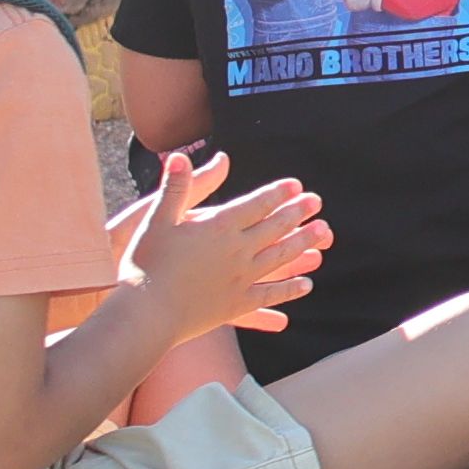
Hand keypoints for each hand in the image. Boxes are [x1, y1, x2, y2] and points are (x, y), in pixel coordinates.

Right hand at [126, 149, 323, 340]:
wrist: (145, 312)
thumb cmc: (144, 264)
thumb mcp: (155, 220)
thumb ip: (174, 188)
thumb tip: (178, 155)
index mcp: (218, 227)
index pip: (256, 205)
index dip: (277, 194)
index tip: (296, 186)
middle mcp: (236, 250)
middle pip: (274, 227)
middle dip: (297, 213)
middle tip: (317, 202)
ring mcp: (239, 279)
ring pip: (279, 257)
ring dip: (303, 244)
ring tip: (324, 235)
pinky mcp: (235, 305)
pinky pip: (269, 295)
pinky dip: (289, 289)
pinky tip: (306, 285)